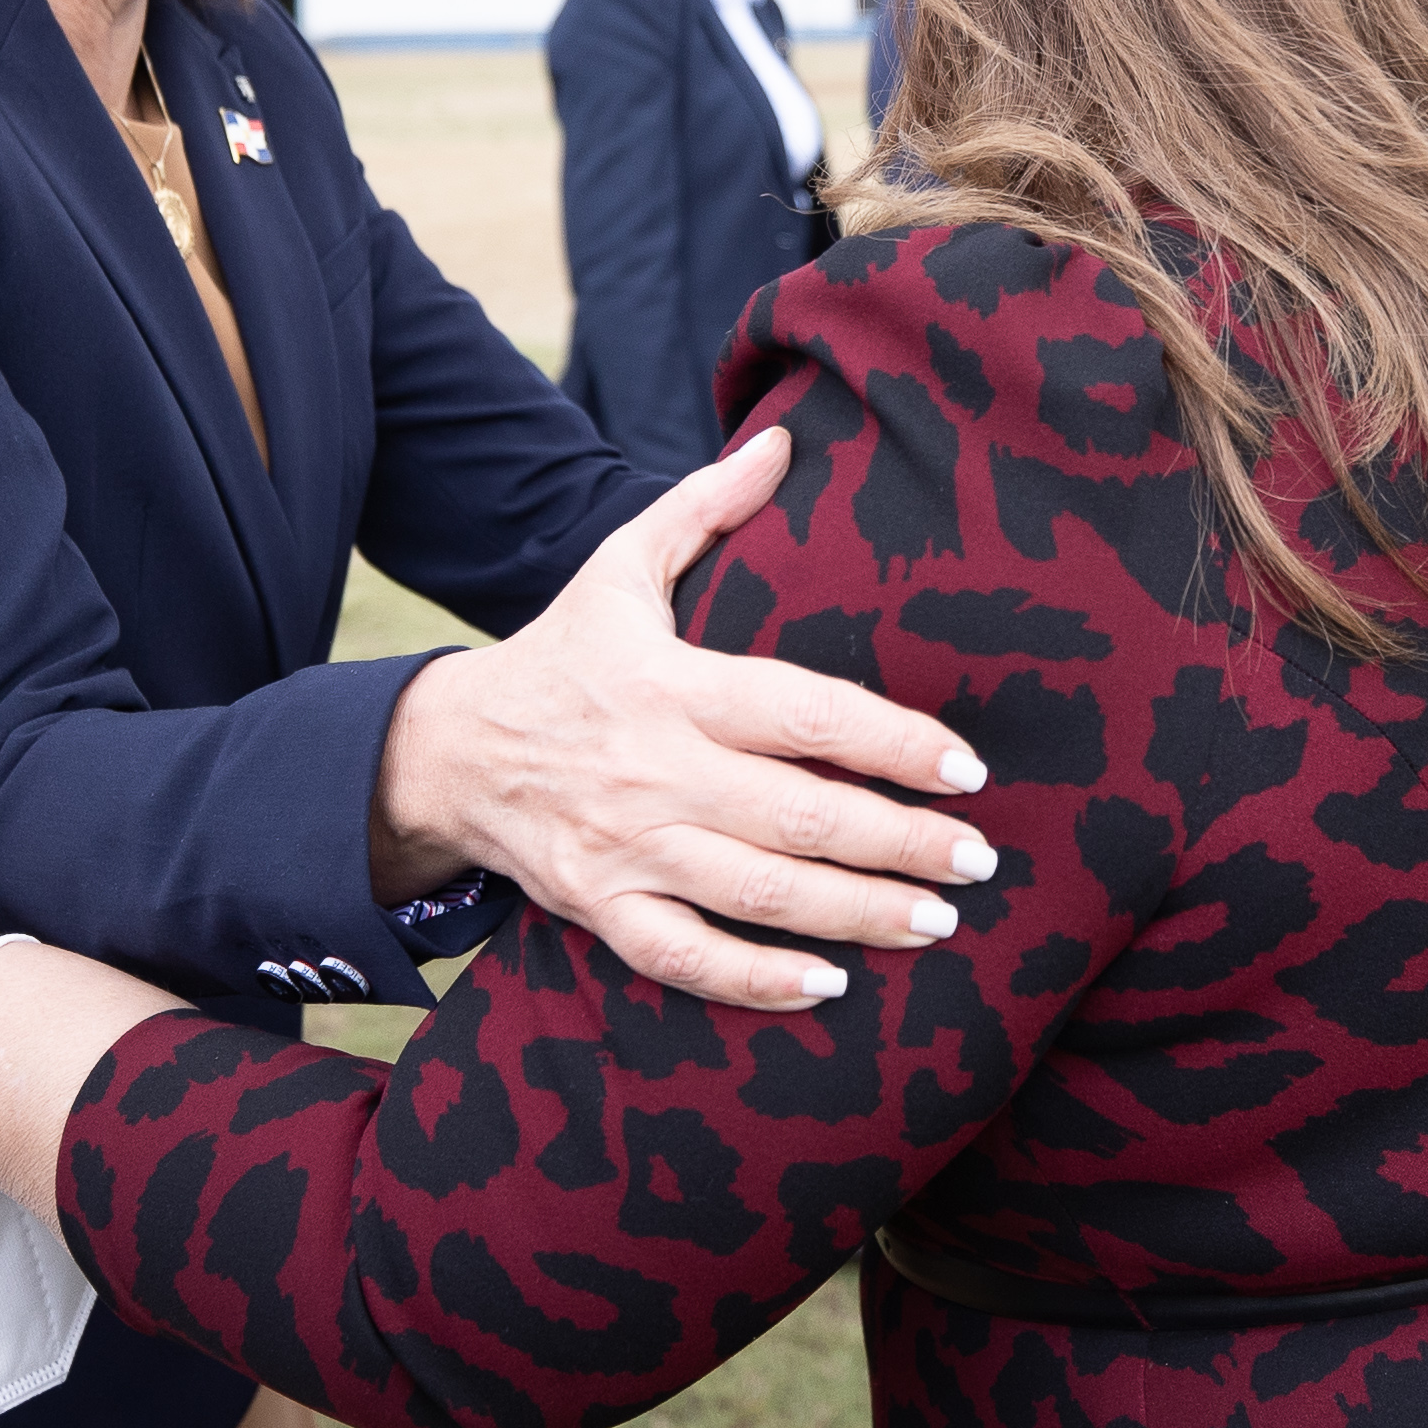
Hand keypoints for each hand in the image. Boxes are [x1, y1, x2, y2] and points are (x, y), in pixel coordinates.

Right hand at [369, 425, 998, 1012]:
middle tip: (979, 859)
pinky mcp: (602, 906)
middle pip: (798, 816)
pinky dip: (756, 980)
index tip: (967, 769)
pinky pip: (685, 956)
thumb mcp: (620, 568)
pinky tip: (829, 985)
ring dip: (855, 914)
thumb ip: (706, 507)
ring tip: (936, 922)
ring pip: (757, 892)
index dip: (892, 742)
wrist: (447, 751)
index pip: (803, 713)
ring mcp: (627, 846)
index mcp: (675, 684)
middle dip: (899, 843)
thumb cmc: (563, 656)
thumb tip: (785, 441)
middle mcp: (656, 769)